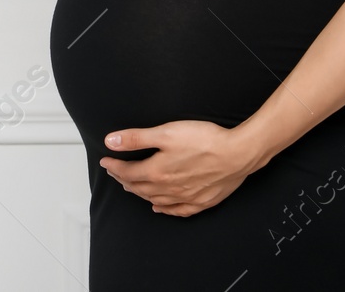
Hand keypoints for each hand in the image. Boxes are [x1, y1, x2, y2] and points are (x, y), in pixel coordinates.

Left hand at [99, 120, 266, 216]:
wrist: (237, 154)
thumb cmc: (204, 141)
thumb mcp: (165, 132)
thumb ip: (136, 138)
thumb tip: (110, 142)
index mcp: (157, 172)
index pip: (128, 172)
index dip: (115, 166)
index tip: (106, 161)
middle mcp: (168, 189)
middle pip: (139, 187)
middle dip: (124, 179)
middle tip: (115, 172)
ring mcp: (185, 198)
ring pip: (155, 199)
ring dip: (140, 193)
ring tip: (131, 187)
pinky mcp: (201, 201)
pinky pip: (177, 211)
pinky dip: (165, 209)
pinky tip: (159, 208)